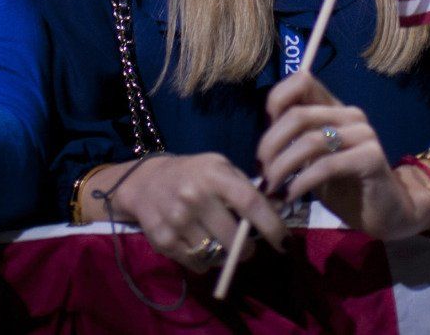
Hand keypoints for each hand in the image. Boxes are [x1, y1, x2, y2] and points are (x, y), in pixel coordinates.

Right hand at [101, 152, 286, 272]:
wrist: (145, 182)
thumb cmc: (192, 174)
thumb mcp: (219, 166)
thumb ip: (245, 186)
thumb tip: (277, 209)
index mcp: (214, 175)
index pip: (250, 203)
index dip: (271, 225)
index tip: (284, 242)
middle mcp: (195, 197)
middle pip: (234, 238)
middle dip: (246, 249)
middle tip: (245, 246)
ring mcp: (178, 221)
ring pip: (216, 254)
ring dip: (223, 254)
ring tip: (216, 240)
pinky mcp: (164, 241)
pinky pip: (198, 264)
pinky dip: (204, 260)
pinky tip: (198, 243)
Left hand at [255, 72, 429, 239]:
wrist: (385, 213)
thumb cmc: (344, 186)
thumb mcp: (312, 162)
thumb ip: (293, 144)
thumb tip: (260, 148)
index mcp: (332, 108)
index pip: (301, 81)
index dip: (276, 101)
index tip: (264, 138)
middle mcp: (348, 114)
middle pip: (298, 114)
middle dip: (271, 145)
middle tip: (262, 174)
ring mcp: (362, 133)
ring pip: (310, 140)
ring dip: (282, 166)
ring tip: (272, 188)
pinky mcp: (371, 157)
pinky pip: (327, 165)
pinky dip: (301, 182)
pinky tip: (290, 197)